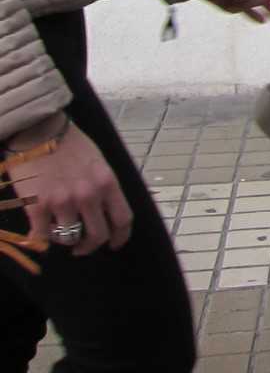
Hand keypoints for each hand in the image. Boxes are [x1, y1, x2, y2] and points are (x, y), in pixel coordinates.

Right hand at [5, 119, 133, 256]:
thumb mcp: (98, 162)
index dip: (120, 237)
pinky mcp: (38, 206)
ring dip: (64, 239)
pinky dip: (41, 238)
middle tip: (81, 247)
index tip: (114, 244)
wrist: (39, 130)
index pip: (123, 219)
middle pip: (98, 235)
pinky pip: (42, 237)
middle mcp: (89, 194)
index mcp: (108, 182)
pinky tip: (39, 231)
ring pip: (69, 238)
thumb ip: (104, 187)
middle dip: (89, 245)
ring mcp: (63, 202)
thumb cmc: (70, 144)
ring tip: (58, 230)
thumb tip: (106, 211)